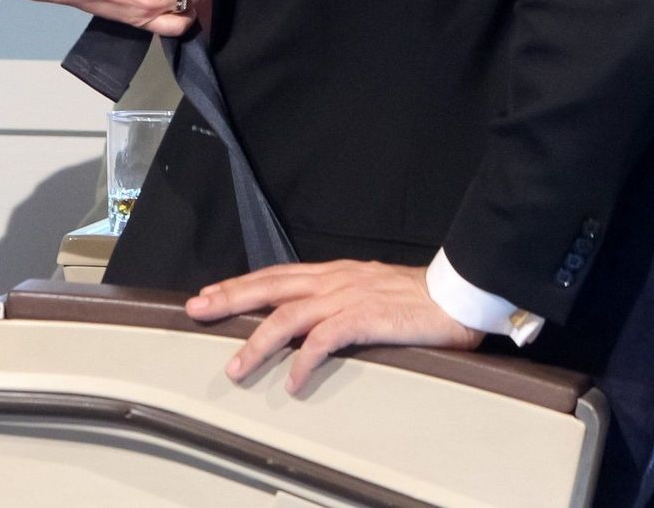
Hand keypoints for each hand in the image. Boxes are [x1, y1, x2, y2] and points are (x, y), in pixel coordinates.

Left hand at [184, 260, 481, 394]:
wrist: (456, 291)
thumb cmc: (418, 296)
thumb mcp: (368, 289)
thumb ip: (340, 299)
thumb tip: (313, 319)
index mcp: (334, 272)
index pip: (276, 275)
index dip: (241, 284)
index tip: (211, 293)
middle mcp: (333, 280)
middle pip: (269, 288)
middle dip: (230, 298)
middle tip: (198, 310)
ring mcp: (347, 297)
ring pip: (287, 316)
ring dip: (257, 343)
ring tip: (237, 368)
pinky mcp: (364, 317)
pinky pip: (324, 341)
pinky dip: (303, 361)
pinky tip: (292, 381)